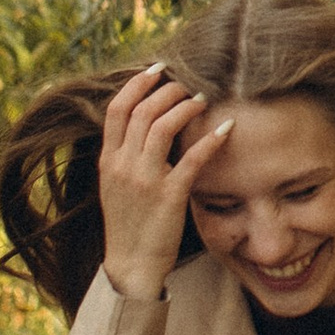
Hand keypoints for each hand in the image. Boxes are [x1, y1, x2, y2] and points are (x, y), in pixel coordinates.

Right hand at [97, 66, 234, 302]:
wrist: (131, 265)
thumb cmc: (129, 224)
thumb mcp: (116, 185)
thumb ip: (125, 155)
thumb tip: (144, 125)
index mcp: (109, 160)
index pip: (117, 109)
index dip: (136, 84)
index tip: (156, 69)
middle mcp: (122, 165)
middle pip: (142, 111)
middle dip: (167, 90)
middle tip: (187, 84)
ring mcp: (144, 180)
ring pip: (162, 126)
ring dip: (185, 107)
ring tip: (202, 100)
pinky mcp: (168, 196)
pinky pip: (192, 159)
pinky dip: (210, 139)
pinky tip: (226, 127)